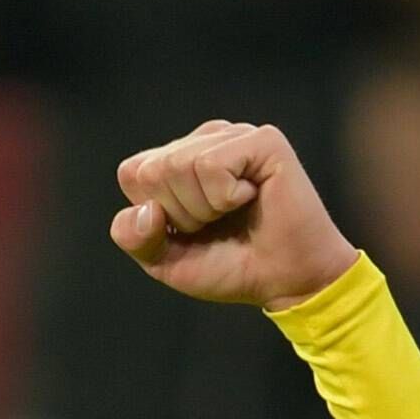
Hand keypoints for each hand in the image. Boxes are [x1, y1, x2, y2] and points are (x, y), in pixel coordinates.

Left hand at [109, 119, 357, 309]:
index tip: (192, 231)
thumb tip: (148, 209)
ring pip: (179, 165)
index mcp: (178, 158)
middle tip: (218, 224)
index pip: (132, 173)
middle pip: (153, 170)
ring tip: (236, 213)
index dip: (155, 215)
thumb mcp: (166, 261)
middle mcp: (205, 140)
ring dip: (205, 208)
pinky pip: (211, 165)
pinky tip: (253, 199)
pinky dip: (226, 198)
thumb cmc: (232, 267)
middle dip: (181, 214)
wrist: (288, 282)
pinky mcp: (262, 140)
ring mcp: (233, 136)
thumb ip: (134, 237)